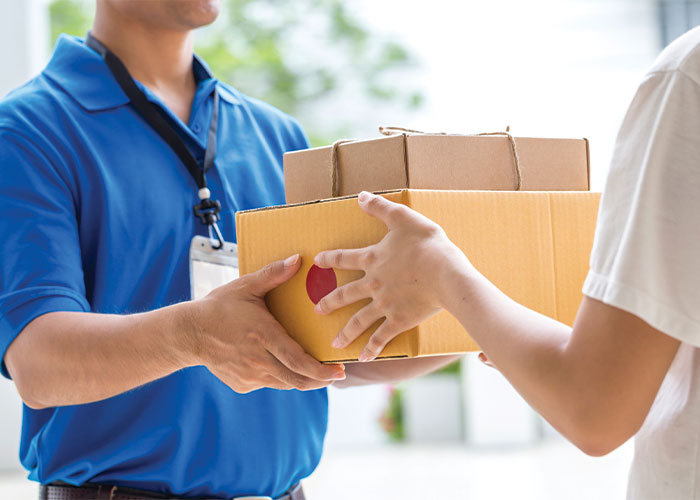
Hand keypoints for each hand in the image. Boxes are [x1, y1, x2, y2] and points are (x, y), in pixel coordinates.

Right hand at [188, 254, 345, 392]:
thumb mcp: (246, 287)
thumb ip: (273, 274)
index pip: (298, 361)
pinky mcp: (242, 384)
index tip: (339, 372)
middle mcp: (258, 360)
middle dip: (320, 380)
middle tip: (336, 374)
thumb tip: (298, 259)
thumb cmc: (219, 307)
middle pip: (297, 380)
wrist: (188, 333)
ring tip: (314, 369)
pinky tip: (282, 364)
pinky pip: (269, 383)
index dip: (321, 371)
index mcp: (263, 336)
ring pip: (285, 384)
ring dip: (302, 379)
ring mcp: (249, 376)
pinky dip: (280, 376)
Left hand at [314, 191, 473, 361]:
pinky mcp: (398, 321)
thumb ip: (380, 208)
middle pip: (345, 294)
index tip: (317, 262)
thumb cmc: (427, 244)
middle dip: (330, 303)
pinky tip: (363, 358)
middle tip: (317, 310)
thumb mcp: (403, 218)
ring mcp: (384, 305)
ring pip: (359, 320)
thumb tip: (360, 196)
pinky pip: (381, 338)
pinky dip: (372, 349)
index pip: (344, 258)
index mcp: (372, 259)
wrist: (445, 274)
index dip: (329, 259)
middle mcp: (372, 284)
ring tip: (334, 343)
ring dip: (345, 332)